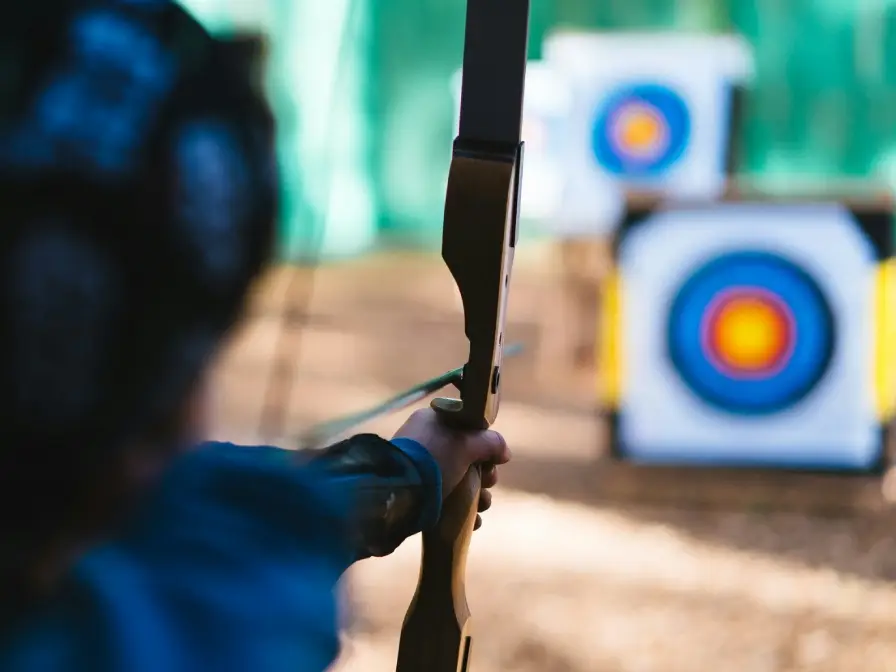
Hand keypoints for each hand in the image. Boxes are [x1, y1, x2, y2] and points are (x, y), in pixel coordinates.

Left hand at [393, 407, 510, 528]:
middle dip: (484, 474)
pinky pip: (447, 500)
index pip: (466, 429)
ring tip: (483, 506)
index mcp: (433, 422)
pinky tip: (473, 522)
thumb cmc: (434, 459)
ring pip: (459, 481)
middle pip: (467, 457)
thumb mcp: (467, 444)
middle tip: (488, 482)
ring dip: (477, 495)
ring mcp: (421, 469)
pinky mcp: (419, 494)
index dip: (484, 444)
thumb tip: (505, 453)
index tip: (492, 459)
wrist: (399, 493)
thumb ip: (490, 443)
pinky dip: (462, 511)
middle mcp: (426, 442)